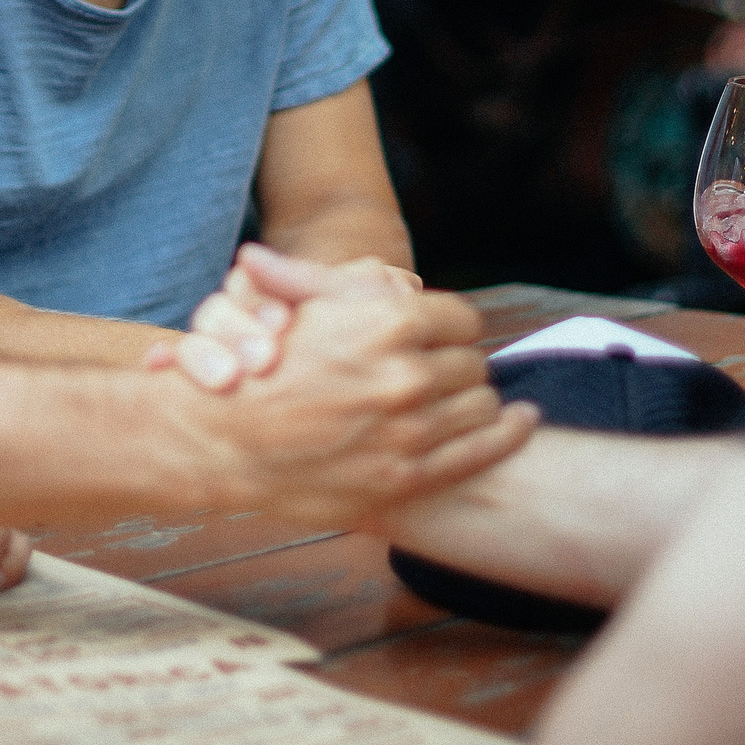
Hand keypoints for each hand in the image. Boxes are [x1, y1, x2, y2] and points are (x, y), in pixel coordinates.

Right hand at [182, 246, 537, 527]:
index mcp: (386, 322)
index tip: (441, 337)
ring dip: (474, 399)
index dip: (451, 328)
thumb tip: (374, 268)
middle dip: (457, 365)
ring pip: (481, 403)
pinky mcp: (407, 477)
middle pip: (471, 363)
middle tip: (443, 372)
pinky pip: (483, 449)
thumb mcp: (294, 305)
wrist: (221, 443)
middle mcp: (405, 374)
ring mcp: (409, 430)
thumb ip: (339, 279)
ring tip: (462, 399)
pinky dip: (510, 432)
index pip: (461, 319)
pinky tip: (523, 421)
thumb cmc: (257, 368)